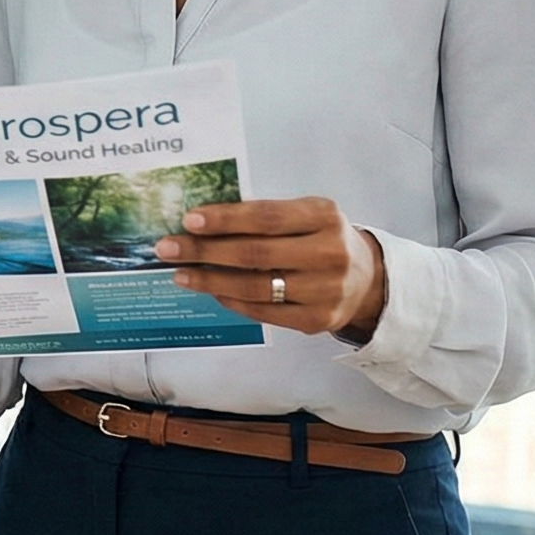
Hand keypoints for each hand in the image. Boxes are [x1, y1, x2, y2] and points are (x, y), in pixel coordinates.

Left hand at [155, 197, 384, 339]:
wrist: (367, 280)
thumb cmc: (322, 238)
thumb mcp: (306, 215)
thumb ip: (266, 217)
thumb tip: (202, 223)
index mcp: (325, 216)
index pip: (267, 217)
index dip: (225, 219)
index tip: (189, 220)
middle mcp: (330, 253)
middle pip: (255, 254)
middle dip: (204, 251)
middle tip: (167, 248)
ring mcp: (326, 291)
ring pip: (255, 287)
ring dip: (210, 280)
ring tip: (180, 274)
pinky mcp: (317, 320)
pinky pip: (263, 312)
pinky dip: (232, 300)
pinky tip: (211, 290)